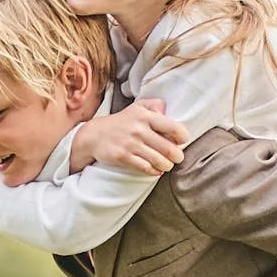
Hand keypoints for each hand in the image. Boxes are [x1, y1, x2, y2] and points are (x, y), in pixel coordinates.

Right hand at [69, 100, 187, 175]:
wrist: (94, 135)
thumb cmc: (121, 122)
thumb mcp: (138, 107)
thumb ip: (155, 105)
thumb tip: (169, 113)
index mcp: (146, 116)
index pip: (174, 127)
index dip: (182, 137)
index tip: (181, 141)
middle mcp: (139, 130)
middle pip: (168, 148)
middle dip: (177, 156)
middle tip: (177, 158)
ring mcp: (130, 144)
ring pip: (158, 160)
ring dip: (167, 165)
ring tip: (167, 165)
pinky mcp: (123, 157)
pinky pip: (145, 168)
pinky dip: (154, 171)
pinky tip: (156, 170)